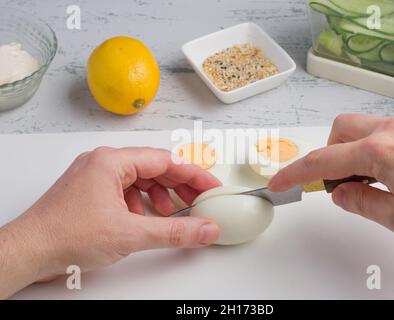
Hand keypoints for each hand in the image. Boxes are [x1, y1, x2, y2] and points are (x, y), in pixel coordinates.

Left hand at [0, 147, 220, 297]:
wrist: (28, 251)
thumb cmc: (66, 236)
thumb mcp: (130, 234)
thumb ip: (174, 231)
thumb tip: (205, 229)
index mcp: (112, 161)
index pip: (165, 161)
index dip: (193, 174)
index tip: (211, 187)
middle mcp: (103, 162)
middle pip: (153, 167)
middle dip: (178, 185)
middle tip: (199, 200)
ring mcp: (94, 175)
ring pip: (138, 178)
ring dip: (159, 195)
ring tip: (172, 213)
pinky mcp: (90, 190)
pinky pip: (124, 189)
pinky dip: (140, 202)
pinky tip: (144, 217)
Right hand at [269, 113, 393, 238]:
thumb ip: (362, 204)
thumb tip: (342, 195)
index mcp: (379, 152)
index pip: (321, 161)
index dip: (295, 173)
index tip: (280, 181)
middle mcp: (392, 129)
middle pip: (341, 130)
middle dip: (331, 153)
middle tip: (341, 180)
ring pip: (367, 127)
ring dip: (359, 151)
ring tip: (378, 179)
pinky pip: (393, 129)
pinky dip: (384, 148)